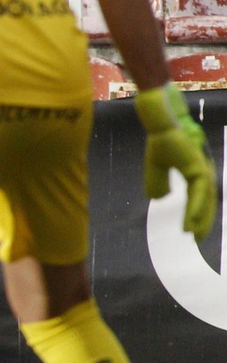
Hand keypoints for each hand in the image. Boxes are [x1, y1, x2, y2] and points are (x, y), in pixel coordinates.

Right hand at [136, 84, 217, 237]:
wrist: (161, 123)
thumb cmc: (161, 139)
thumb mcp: (156, 166)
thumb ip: (157, 181)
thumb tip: (160, 198)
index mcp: (195, 171)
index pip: (199, 197)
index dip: (197, 214)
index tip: (191, 232)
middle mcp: (203, 171)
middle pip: (207, 202)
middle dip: (203, 221)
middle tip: (197, 239)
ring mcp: (202, 169)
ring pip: (205, 201)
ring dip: (200, 219)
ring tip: (193, 235)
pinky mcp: (198, 168)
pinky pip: (198, 194)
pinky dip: (195, 210)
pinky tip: (190, 223)